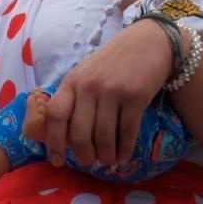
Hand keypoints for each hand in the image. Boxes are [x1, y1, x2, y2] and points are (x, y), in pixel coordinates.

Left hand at [41, 18, 172, 169]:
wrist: (149, 41)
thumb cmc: (113, 61)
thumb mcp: (86, 73)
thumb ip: (74, 98)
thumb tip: (65, 136)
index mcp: (72, 81)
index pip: (55, 115)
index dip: (54, 142)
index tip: (58, 160)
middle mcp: (89, 86)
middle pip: (79, 133)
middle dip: (84, 155)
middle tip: (89, 162)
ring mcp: (112, 91)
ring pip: (104, 137)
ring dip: (106, 155)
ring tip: (108, 160)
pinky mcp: (135, 96)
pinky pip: (127, 131)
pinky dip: (125, 149)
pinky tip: (124, 156)